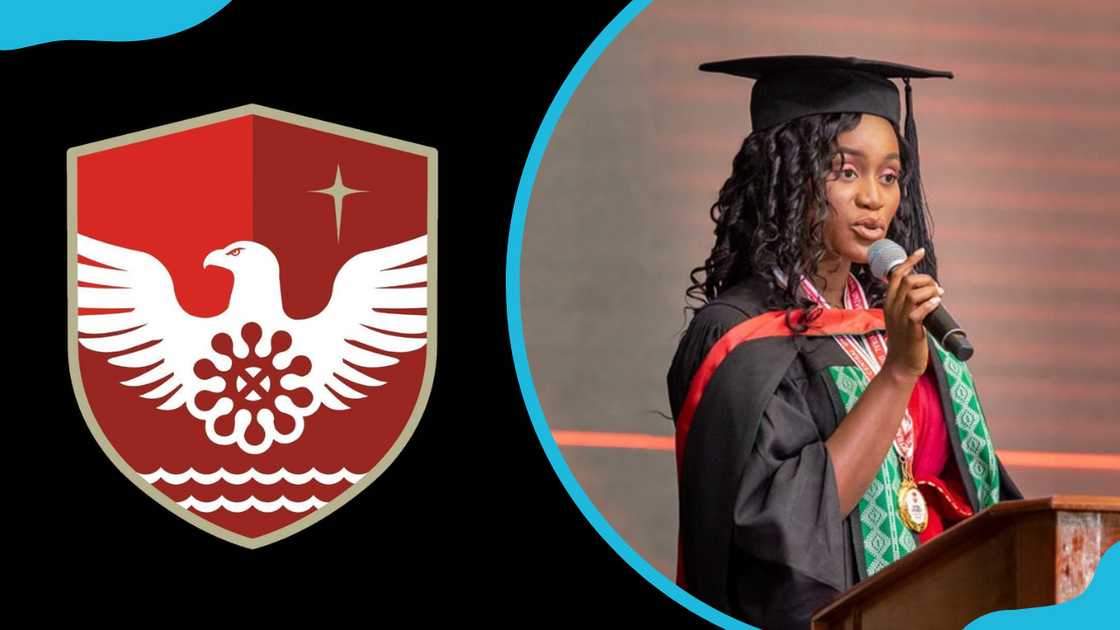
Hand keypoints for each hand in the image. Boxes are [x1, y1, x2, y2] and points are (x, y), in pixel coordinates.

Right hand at [881, 248, 942, 379]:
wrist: (901, 364)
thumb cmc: (904, 341)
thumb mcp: (901, 318)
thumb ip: (909, 303)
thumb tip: (929, 290)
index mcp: (889, 302)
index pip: (896, 274)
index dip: (909, 261)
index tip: (920, 252)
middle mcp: (892, 307)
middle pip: (907, 280)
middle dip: (926, 279)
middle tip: (936, 289)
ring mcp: (900, 317)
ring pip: (913, 292)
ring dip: (931, 290)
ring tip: (938, 297)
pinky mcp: (911, 328)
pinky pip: (919, 310)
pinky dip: (930, 303)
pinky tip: (937, 303)